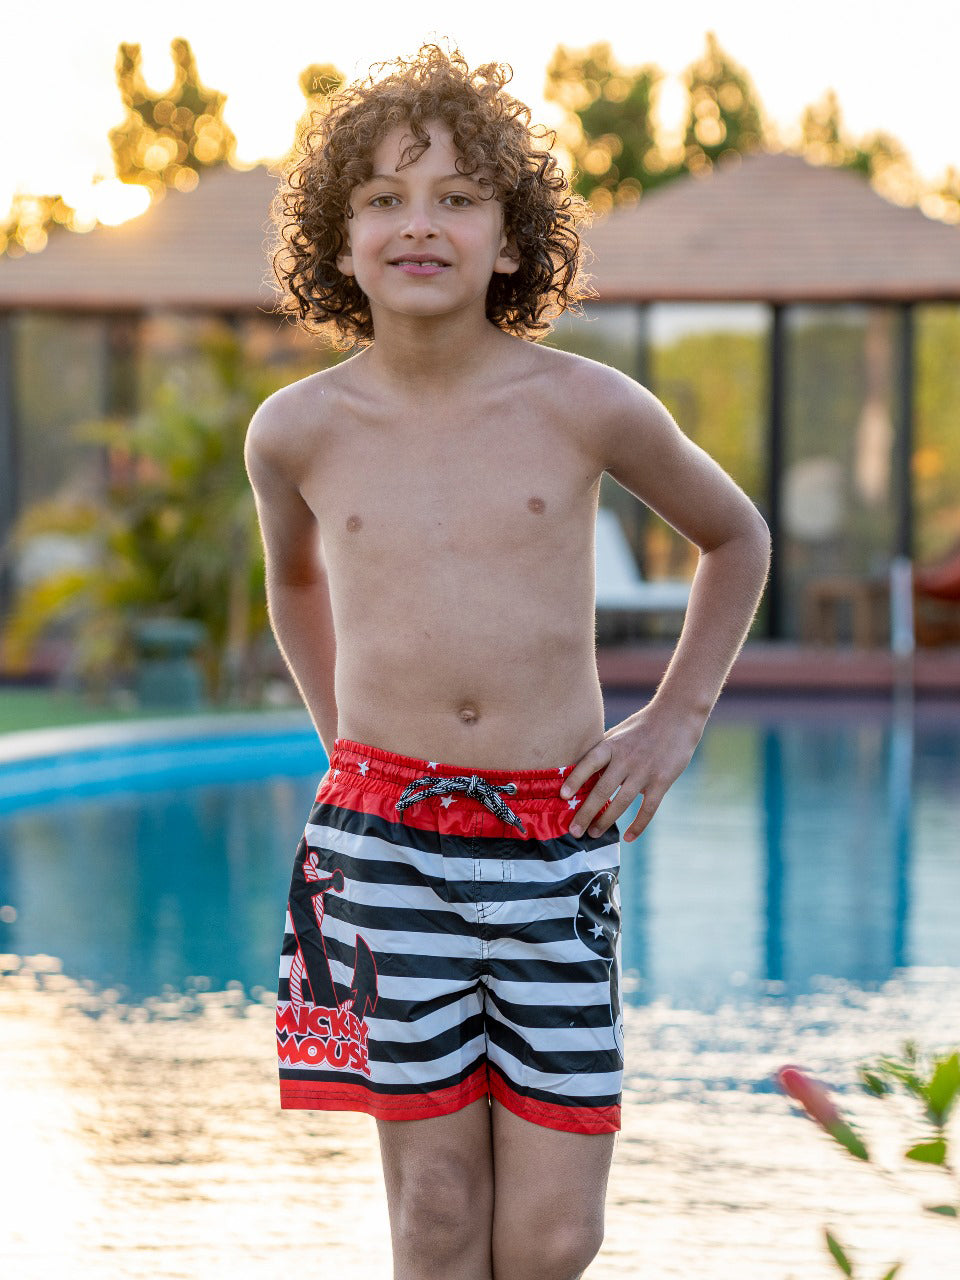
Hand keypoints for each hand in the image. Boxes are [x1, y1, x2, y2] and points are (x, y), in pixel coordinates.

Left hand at [561, 704, 705, 841]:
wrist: (677, 717)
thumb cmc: (642, 726)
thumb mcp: (618, 733)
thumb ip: (602, 752)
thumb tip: (578, 770)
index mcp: (612, 745)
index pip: (589, 763)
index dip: (575, 779)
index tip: (562, 796)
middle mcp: (626, 759)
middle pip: (602, 790)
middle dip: (586, 813)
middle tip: (574, 831)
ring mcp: (644, 771)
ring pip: (622, 802)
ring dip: (605, 821)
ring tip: (593, 834)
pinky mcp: (662, 781)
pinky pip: (648, 809)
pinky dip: (638, 825)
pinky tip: (628, 837)